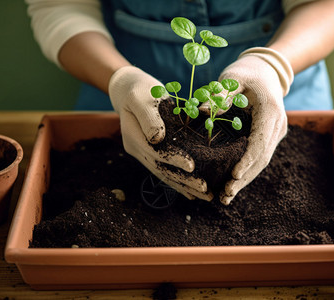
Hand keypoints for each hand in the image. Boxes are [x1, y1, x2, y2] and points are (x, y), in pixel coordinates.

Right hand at [109, 66, 212, 200]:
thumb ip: (149, 117)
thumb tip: (158, 138)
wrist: (128, 89)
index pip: (156, 153)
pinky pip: (165, 169)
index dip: (174, 160)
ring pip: (164, 173)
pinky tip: (192, 191)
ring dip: (185, 186)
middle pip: (161, 170)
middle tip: (206, 191)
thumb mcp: (141, 98)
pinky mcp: (151, 151)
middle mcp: (137, 149)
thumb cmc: (138, 90)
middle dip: (184, 181)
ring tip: (206, 196)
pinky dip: (179, 180)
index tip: (192, 166)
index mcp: (133, 137)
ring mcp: (143, 153)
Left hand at [218, 47, 293, 204]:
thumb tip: (201, 110)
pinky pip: (259, 156)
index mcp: (270, 112)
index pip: (259, 143)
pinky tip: (234, 184)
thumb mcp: (232, 77)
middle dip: (244, 178)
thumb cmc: (247, 72)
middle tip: (226, 195)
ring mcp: (275, 132)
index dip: (246, 162)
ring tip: (228, 197)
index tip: (233, 177)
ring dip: (246, 180)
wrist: (266, 70)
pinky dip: (247, 171)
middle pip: (262, 158)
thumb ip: (220, 94)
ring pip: (262, 161)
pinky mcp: (269, 136)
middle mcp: (277, 125)